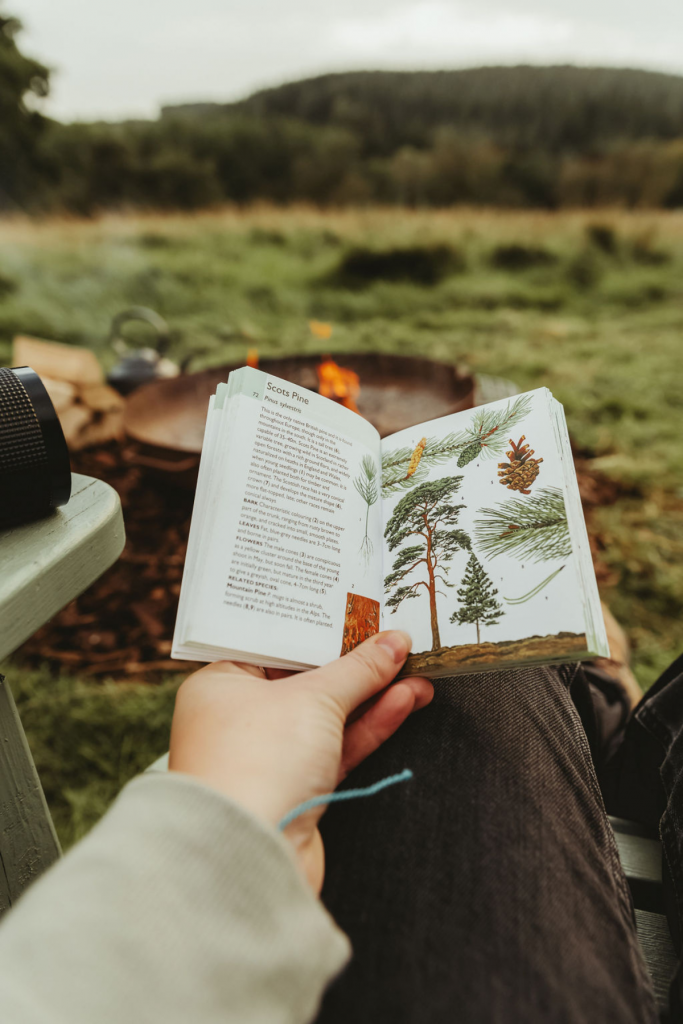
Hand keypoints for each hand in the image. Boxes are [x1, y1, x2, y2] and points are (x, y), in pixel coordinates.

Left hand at [169, 631, 431, 891]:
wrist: (248, 857)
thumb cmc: (258, 761)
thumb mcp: (314, 698)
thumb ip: (359, 669)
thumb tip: (393, 642)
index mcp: (221, 685)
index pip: (275, 645)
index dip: (320, 629)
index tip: (360, 613)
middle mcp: (238, 719)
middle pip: (306, 680)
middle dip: (356, 664)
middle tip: (397, 641)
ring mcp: (269, 757)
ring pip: (328, 716)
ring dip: (373, 695)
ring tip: (417, 671)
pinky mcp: (296, 790)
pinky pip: (337, 747)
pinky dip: (369, 726)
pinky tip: (405, 701)